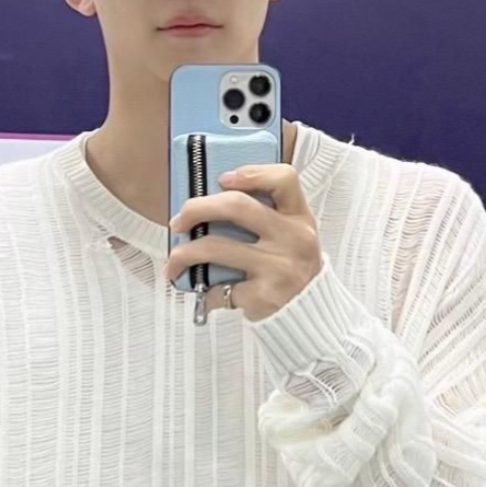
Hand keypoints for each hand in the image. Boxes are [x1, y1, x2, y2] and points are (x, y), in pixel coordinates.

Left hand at [165, 163, 322, 321]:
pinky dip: (204, 291)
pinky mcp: (264, 295)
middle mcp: (293, 239)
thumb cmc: (291, 266)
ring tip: (174, 260)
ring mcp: (279, 267)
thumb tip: (209, 202)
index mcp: (299, 218)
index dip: (251, 173)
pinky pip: (219, 288)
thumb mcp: (292, 234)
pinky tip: (203, 291)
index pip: (284, 179)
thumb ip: (266, 215)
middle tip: (179, 221)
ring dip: (183, 253)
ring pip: (215, 246)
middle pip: (236, 206)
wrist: (311, 313)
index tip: (222, 179)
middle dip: (196, 209)